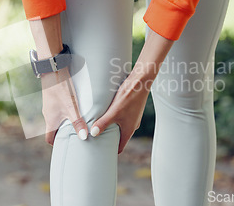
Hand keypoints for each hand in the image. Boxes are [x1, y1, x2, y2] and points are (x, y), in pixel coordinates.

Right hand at [40, 67, 87, 144]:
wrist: (52, 68)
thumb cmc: (61, 88)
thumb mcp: (71, 107)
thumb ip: (77, 122)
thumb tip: (84, 137)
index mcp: (50, 120)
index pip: (49, 137)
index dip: (56, 143)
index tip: (65, 146)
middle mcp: (48, 113)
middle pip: (54, 128)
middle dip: (63, 132)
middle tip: (75, 135)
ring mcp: (49, 105)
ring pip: (57, 117)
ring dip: (66, 120)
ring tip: (79, 121)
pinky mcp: (53, 96)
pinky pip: (58, 108)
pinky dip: (65, 110)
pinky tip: (76, 107)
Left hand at [90, 28, 174, 152]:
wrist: (140, 82)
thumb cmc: (129, 97)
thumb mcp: (113, 112)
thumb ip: (103, 123)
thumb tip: (93, 133)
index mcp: (129, 130)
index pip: (119, 147)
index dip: (111, 151)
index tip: (101, 152)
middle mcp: (132, 126)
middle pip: (119, 137)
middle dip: (109, 139)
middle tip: (96, 140)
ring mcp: (132, 117)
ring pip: (120, 127)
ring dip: (111, 128)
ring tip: (98, 127)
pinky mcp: (131, 109)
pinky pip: (121, 118)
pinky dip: (113, 119)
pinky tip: (105, 114)